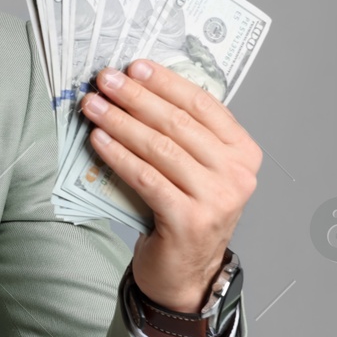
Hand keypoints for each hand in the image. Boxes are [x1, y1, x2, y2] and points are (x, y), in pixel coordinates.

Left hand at [79, 58, 260, 315]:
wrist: (186, 271)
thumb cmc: (185, 209)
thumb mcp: (194, 167)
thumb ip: (181, 132)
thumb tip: (136, 85)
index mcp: (244, 152)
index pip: (203, 105)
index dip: (166, 82)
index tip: (134, 66)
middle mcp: (237, 174)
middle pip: (178, 123)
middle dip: (136, 97)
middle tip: (104, 80)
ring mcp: (217, 199)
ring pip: (160, 148)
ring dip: (120, 122)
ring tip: (92, 106)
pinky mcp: (189, 220)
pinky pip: (146, 178)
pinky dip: (119, 155)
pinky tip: (98, 140)